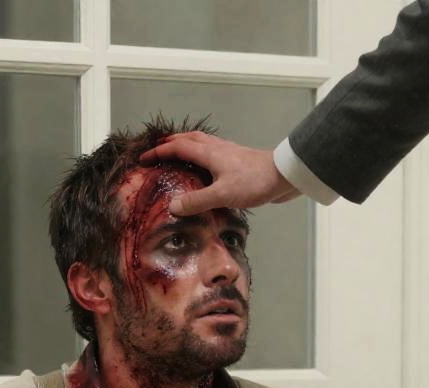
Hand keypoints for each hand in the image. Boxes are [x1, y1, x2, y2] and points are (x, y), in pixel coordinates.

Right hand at [140, 132, 299, 215]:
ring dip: (187, 146)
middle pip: (189, 139)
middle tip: (159, 152)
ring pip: (202, 144)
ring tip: (179, 156)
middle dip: (171, 143)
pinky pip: (213, 153)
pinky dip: (203, 155)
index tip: (144, 159)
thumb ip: (197, 201)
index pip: (177, 148)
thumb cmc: (254, 182)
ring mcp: (228, 153)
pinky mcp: (238, 162)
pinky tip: (207, 169)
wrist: (284, 175)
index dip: (158, 153)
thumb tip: (173, 206)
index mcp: (208, 153)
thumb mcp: (222, 195)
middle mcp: (217, 149)